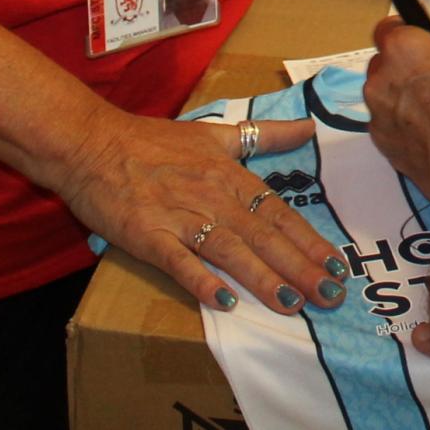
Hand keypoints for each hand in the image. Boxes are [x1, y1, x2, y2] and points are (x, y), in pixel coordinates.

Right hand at [49, 104, 349, 316]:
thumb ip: (264, 135)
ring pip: (230, 250)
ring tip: (292, 303)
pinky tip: (224, 302)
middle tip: (331, 295)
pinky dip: (200, 280)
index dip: (309, 240)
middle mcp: (211, 196)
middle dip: (300, 267)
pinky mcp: (146, 235)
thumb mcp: (214, 133)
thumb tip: (309, 127)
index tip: (339, 264)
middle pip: (263, 235)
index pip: (278, 212)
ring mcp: (179, 217)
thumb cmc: (152, 141)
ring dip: (262, 278)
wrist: (90, 143)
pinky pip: (178, 261)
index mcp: (229, 174)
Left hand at [364, 19, 429, 207]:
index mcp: (405, 50)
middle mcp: (381, 81)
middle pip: (387, 65)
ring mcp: (379, 119)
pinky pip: (393, 127)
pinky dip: (409, 128)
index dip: (409, 33)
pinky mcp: (385, 150)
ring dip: (407, 99)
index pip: (389, 27)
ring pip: (388, 97)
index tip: (427, 43)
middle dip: (409, 69)